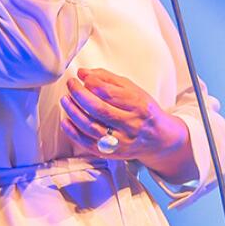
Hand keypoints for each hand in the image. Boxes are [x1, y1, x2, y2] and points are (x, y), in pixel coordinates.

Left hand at [58, 67, 194, 180]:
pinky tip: (66, 121)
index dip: (92, 83)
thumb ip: (107, 79)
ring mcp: (121, 140)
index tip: (82, 77)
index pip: (110, 93)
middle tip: (70, 85)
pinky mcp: (112, 153)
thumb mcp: (132, 89)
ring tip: (65, 100)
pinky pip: (88, 144)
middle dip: (79, 95)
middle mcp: (130, 124)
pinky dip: (73, 133)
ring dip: (73, 112)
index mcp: (138, 105)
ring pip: (91, 127)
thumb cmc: (143, 110)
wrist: (158, 138)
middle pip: (98, 109)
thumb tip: (83, 72)